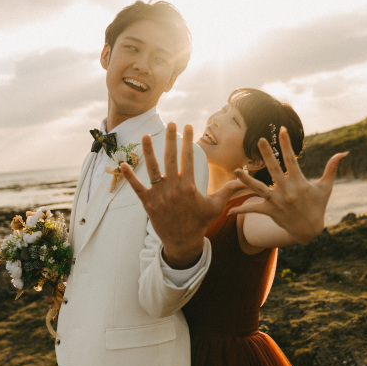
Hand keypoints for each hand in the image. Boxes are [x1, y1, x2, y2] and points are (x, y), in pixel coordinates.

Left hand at [120, 122, 242, 268]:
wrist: (183, 242)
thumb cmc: (200, 223)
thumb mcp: (216, 206)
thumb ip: (228, 190)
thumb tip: (243, 180)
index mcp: (189, 186)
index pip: (188, 158)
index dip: (188, 140)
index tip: (188, 127)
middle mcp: (173, 188)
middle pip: (171, 158)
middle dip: (170, 139)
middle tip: (170, 123)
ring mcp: (159, 195)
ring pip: (152, 169)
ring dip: (148, 151)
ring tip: (145, 135)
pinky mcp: (148, 203)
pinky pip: (137, 187)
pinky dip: (129, 176)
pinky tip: (123, 164)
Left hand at [229, 126, 346, 242]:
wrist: (310, 230)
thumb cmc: (318, 205)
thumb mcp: (326, 187)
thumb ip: (331, 168)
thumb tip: (344, 152)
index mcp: (299, 182)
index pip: (292, 159)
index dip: (287, 144)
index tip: (282, 130)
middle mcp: (287, 191)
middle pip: (274, 170)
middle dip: (267, 154)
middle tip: (259, 140)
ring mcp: (277, 202)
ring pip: (259, 189)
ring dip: (247, 180)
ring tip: (236, 170)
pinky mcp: (270, 211)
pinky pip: (253, 209)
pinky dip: (241, 210)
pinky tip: (228, 211)